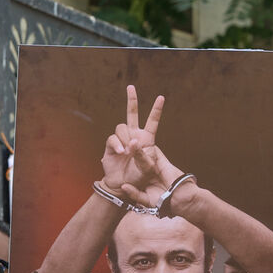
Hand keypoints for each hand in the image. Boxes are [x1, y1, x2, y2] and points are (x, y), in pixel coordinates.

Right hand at [100, 85, 163, 199]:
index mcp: (147, 139)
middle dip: (132, 100)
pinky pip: (112, 138)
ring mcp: (121, 140)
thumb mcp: (147, 167)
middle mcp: (133, 136)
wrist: (122, 185)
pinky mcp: (111, 145)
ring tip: (126, 152)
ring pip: (121, 128)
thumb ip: (143, 155)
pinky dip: (117, 145)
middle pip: (131, 114)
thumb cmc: (138, 177)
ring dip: (124, 138)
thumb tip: (133, 141)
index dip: (156, 110)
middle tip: (131, 87)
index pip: (152, 121)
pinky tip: (121, 153)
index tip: (161, 97)